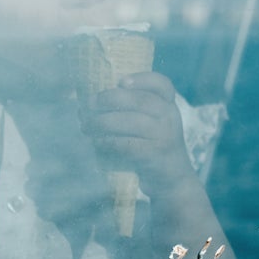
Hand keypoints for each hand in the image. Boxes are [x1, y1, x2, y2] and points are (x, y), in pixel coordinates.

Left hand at [80, 71, 192, 187]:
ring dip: (103, 121)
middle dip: (109, 99)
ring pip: (130, 121)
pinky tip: (96, 141)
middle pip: (140, 100)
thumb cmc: (152, 146)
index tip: (120, 81)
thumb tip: (93, 98)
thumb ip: (135, 109)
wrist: (172, 179)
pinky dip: (108, 142)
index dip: (141, 79)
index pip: (161, 84)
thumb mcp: (153, 123)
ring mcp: (165, 136)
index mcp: (168, 105)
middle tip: (88, 104)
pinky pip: (127, 144)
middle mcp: (170, 117)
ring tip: (86, 125)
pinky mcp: (155, 155)